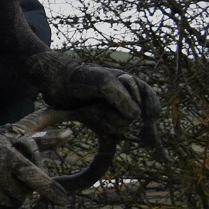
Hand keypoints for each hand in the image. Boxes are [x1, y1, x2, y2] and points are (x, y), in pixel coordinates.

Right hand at [0, 126, 66, 208]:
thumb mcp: (16, 140)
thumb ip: (44, 141)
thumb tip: (70, 135)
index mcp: (10, 158)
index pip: (34, 177)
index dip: (50, 190)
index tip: (63, 200)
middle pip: (25, 193)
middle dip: (26, 189)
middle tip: (16, 179)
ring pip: (14, 204)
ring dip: (15, 198)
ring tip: (5, 185)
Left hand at [31, 52, 157, 139]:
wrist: (56, 84)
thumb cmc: (81, 78)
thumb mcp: (104, 83)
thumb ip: (122, 98)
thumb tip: (136, 116)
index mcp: (128, 83)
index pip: (148, 94)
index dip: (152, 105)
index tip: (151, 114)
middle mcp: (123, 97)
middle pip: (136, 115)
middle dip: (119, 113)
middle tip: (102, 102)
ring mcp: (112, 109)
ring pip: (123, 125)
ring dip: (107, 120)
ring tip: (91, 108)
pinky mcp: (102, 119)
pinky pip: (111, 130)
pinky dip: (103, 126)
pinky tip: (92, 118)